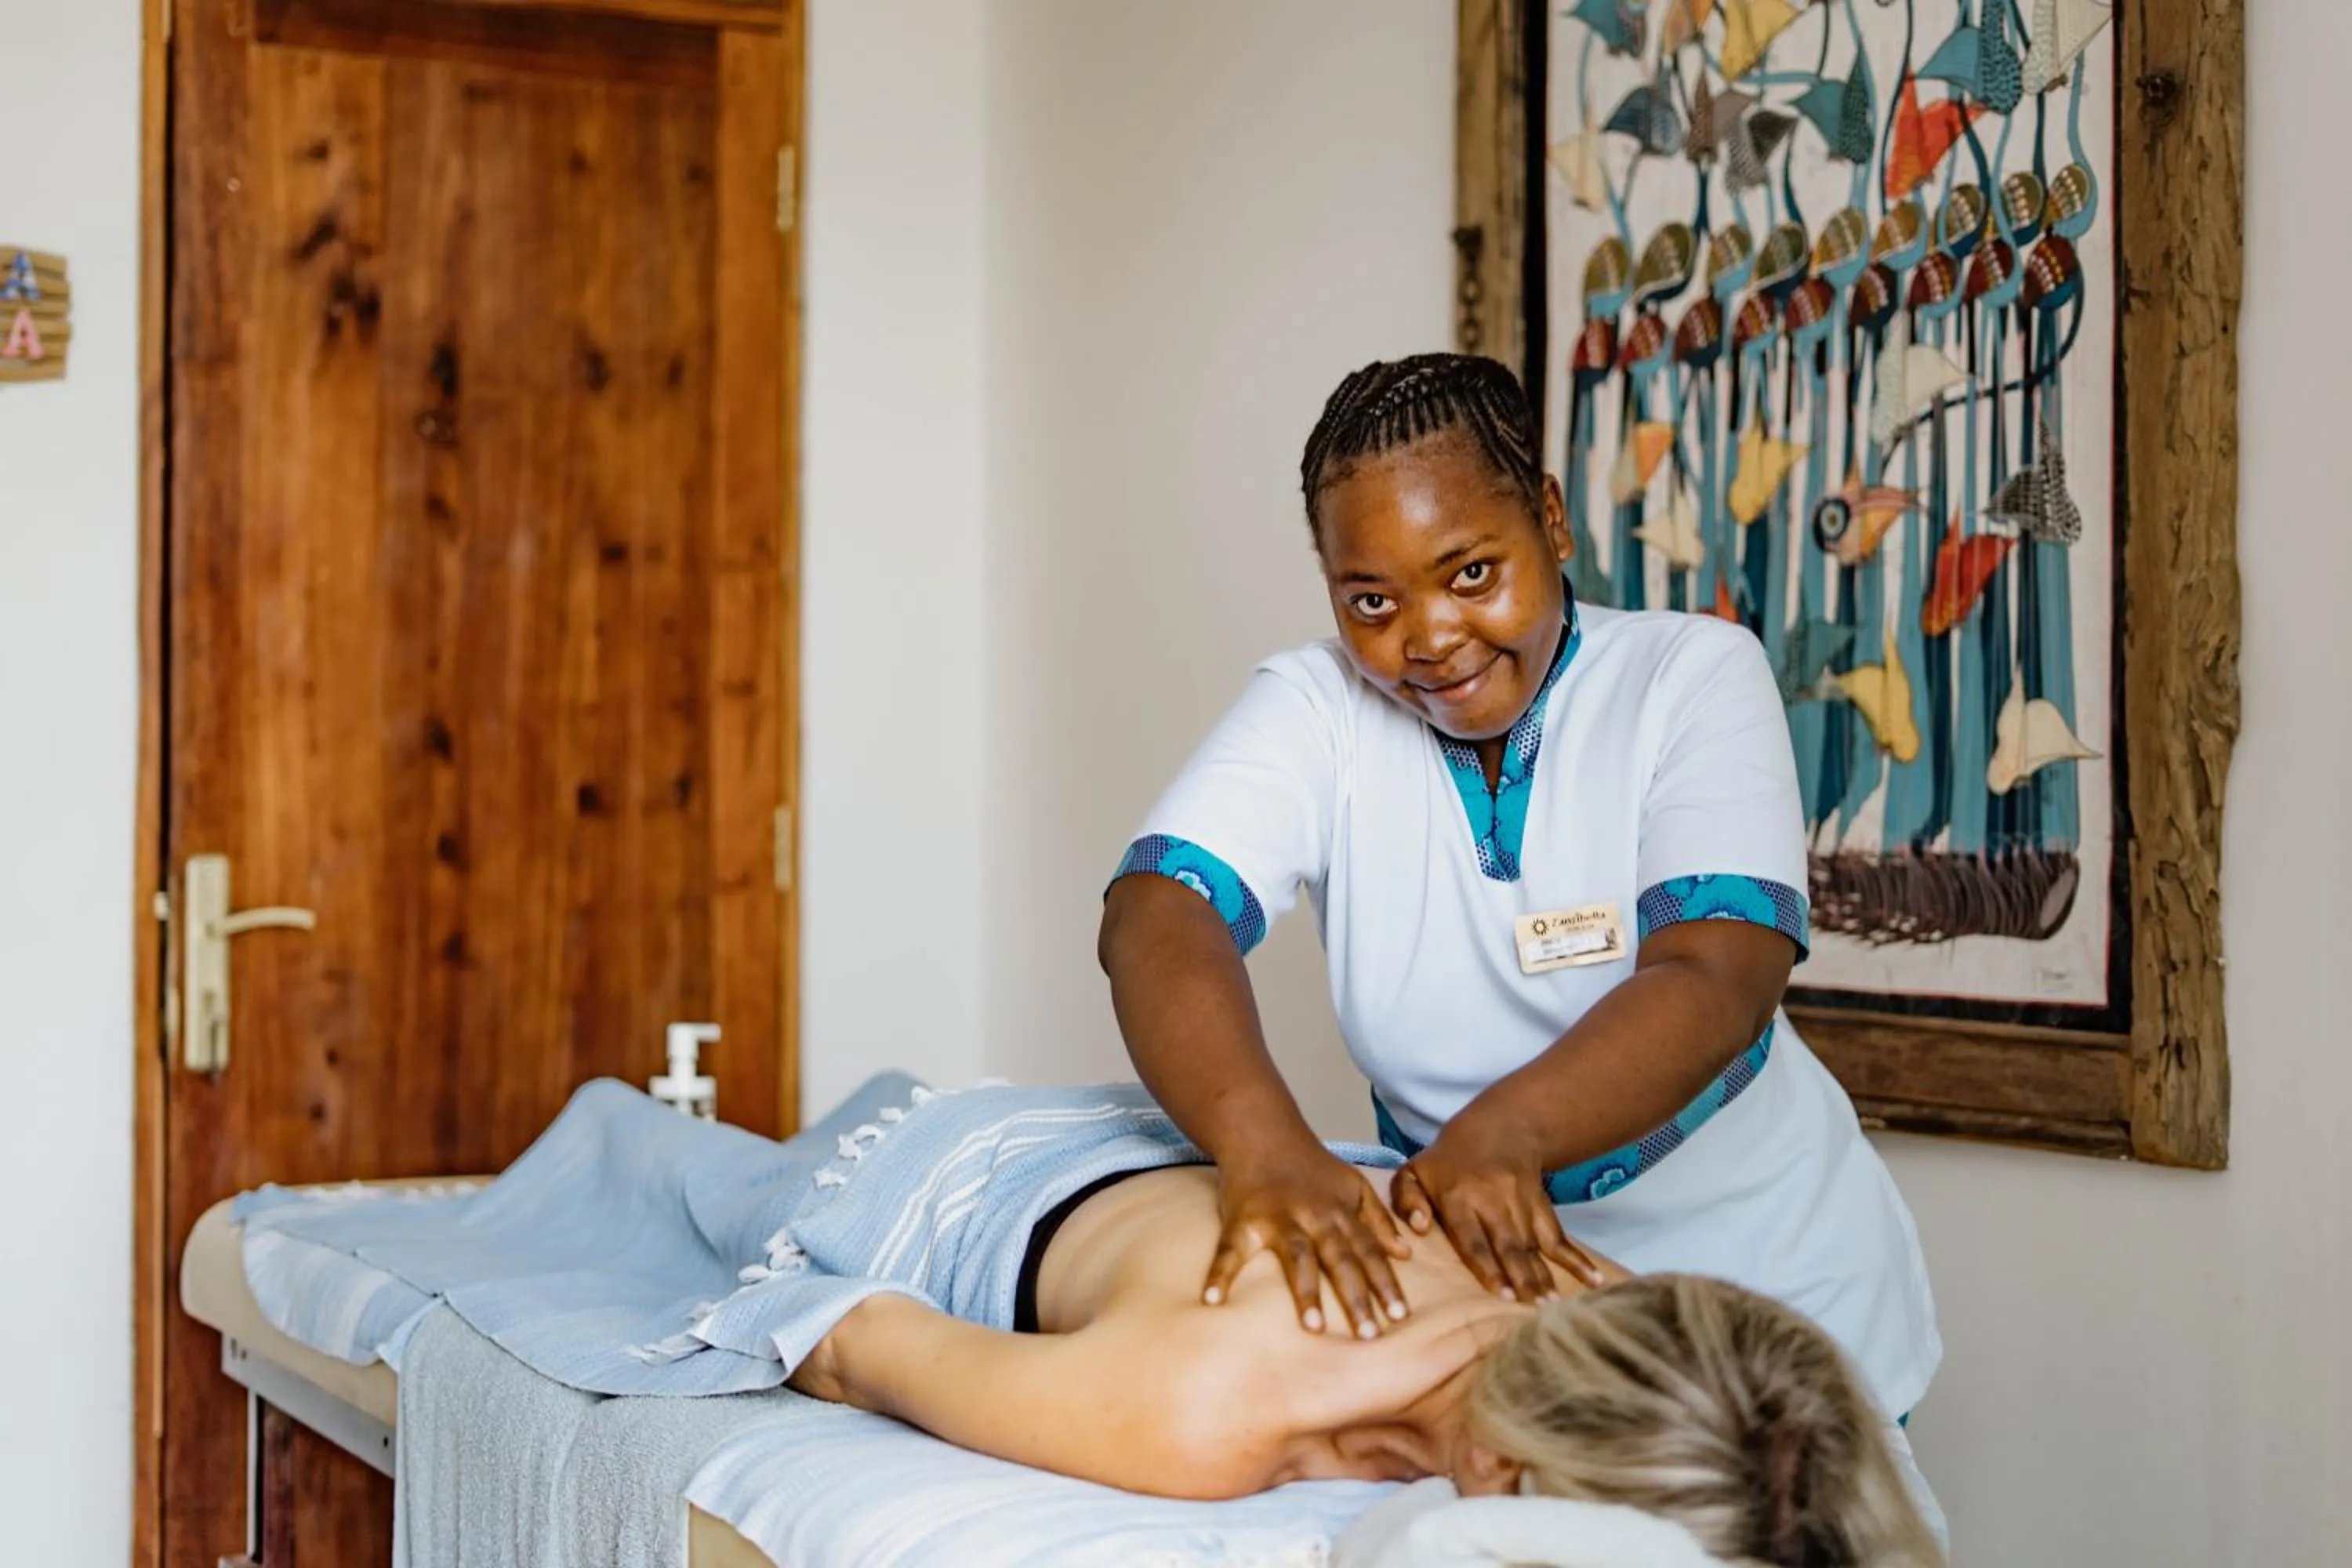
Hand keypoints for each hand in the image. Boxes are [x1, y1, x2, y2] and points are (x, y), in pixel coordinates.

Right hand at [1205, 1147, 1413, 1337]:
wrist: (1262, 1132)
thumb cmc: (1310, 1166)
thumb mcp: (1354, 1184)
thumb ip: (1378, 1218)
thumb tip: (1406, 1254)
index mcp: (1341, 1212)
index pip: (1369, 1251)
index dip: (1385, 1283)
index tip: (1399, 1317)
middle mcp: (1314, 1217)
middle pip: (1339, 1259)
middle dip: (1356, 1297)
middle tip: (1370, 1335)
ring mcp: (1277, 1219)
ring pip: (1296, 1258)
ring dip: (1306, 1292)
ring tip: (1315, 1328)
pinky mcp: (1241, 1221)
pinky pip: (1229, 1250)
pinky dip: (1219, 1274)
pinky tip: (1212, 1300)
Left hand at [1390, 1116, 1605, 1300]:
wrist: (1496, 1131)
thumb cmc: (1445, 1164)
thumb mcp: (1413, 1173)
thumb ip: (1406, 1201)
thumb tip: (1418, 1228)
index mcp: (1459, 1199)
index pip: (1474, 1238)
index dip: (1490, 1266)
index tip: (1503, 1294)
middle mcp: (1494, 1202)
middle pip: (1510, 1245)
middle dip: (1523, 1278)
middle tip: (1533, 1311)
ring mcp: (1522, 1204)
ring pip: (1535, 1246)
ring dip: (1546, 1278)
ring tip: (1553, 1309)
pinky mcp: (1542, 1207)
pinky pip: (1560, 1237)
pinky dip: (1577, 1261)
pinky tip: (1594, 1283)